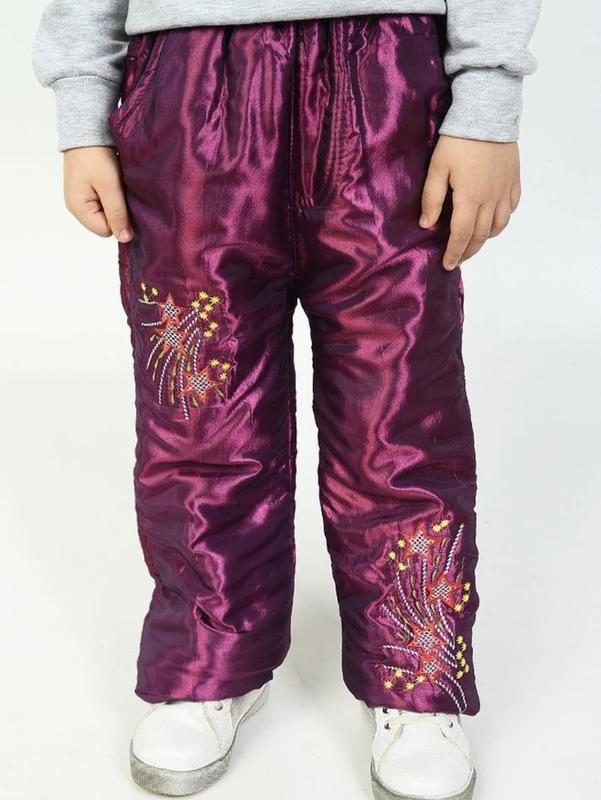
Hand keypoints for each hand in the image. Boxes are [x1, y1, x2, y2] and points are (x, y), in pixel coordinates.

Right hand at [63, 146, 132, 242]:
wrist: (87, 128)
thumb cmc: (96, 156)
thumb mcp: (109, 187)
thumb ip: (117, 213)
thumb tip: (125, 239)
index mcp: (78, 209)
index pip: (106, 231)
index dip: (120, 221)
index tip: (128, 204)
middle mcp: (78, 207)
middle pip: (107, 223)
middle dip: (119, 211)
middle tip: (124, 192)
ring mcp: (83, 198)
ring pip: (108, 212)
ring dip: (118, 201)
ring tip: (120, 185)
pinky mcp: (89, 188)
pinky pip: (106, 200)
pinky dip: (115, 193)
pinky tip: (118, 182)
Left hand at [419, 135, 520, 269]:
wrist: (488, 112)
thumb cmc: (458, 140)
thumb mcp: (437, 168)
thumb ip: (432, 198)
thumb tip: (426, 224)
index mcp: (470, 198)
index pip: (461, 235)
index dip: (454, 253)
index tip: (447, 264)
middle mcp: (491, 198)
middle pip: (480, 235)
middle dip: (468, 251)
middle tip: (458, 258)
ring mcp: (505, 190)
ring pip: (499, 225)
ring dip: (485, 238)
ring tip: (473, 241)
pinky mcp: (514, 179)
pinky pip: (511, 208)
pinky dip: (501, 220)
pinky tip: (492, 220)